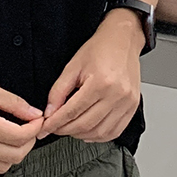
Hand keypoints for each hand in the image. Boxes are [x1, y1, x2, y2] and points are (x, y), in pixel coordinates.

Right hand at [0, 69, 42, 176]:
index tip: (37, 120)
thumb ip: (15, 103)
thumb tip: (34, 114)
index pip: (20, 137)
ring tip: (13, 138)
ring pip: (1, 167)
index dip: (35, 129)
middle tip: (29, 129)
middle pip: (14, 156)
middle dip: (28, 143)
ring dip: (13, 155)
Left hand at [40, 12, 142, 142]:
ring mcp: (127, 103)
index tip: (44, 128)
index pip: (72, 112)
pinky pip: (114, 132)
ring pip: (99, 133)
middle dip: (64, 130)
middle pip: (85, 125)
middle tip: (54, 127)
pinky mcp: (132, 107)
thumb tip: (49, 113)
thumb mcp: (73, 66)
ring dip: (81, 135)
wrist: (123, 40)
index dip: (54, 123)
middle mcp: (116, 95)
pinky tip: (89, 131)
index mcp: (101, 82)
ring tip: (70, 128)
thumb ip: (58, 91)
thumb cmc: (101, 49)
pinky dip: (99, 136)